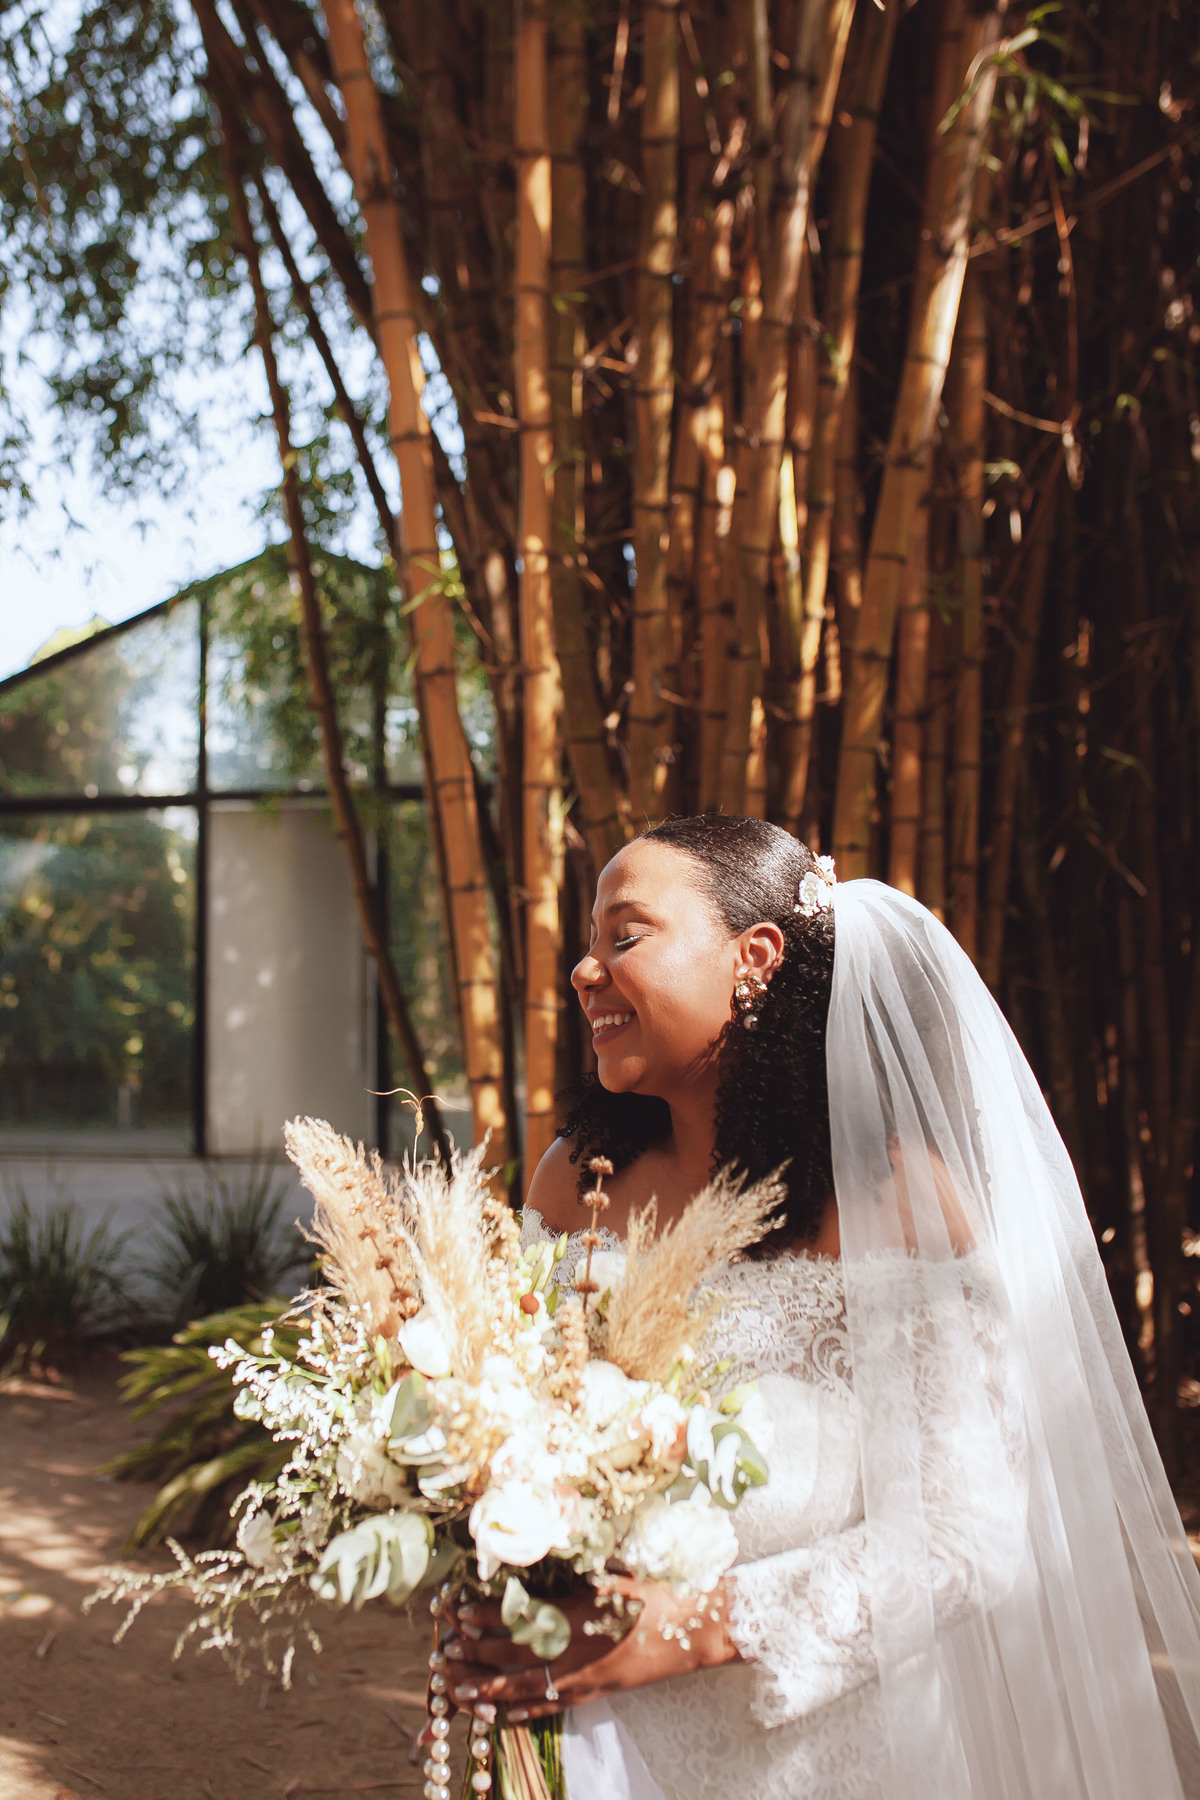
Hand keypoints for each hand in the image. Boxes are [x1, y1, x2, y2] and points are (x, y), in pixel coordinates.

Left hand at [441, 1575, 740, 1722]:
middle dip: (476, 1655)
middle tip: (445, 1654)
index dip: (486, 1617)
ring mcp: (588, 1677)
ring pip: (527, 1689)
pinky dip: (525, 1712)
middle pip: (515, 1657)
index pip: (520, 1618)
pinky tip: (502, 1716)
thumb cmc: (659, 1591)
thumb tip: (541, 1550)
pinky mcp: (600, 1692)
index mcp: (579, 1614)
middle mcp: (577, 1649)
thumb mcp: (614, 1571)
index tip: (457, 1613)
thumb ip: (576, 1570)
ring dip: (490, 1691)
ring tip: (459, 1691)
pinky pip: (554, 1707)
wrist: (699, 1629)